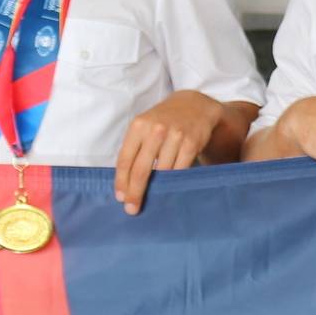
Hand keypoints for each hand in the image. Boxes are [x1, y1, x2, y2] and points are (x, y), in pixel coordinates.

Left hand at [113, 92, 223, 213]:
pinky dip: (173, 181)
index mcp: (138, 126)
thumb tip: (125, 181)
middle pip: (141, 169)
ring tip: (152, 199)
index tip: (120, 197)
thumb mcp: (145, 126)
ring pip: (162, 172)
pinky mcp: (191, 143)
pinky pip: (179, 170)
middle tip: (132, 209)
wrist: (195, 105)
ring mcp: (175, 136)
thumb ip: (134, 148)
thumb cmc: (163, 120)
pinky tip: (169, 187)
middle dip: (135, 192)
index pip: (125, 159)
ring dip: (156, 189)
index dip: (121, 181)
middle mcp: (156, 130)